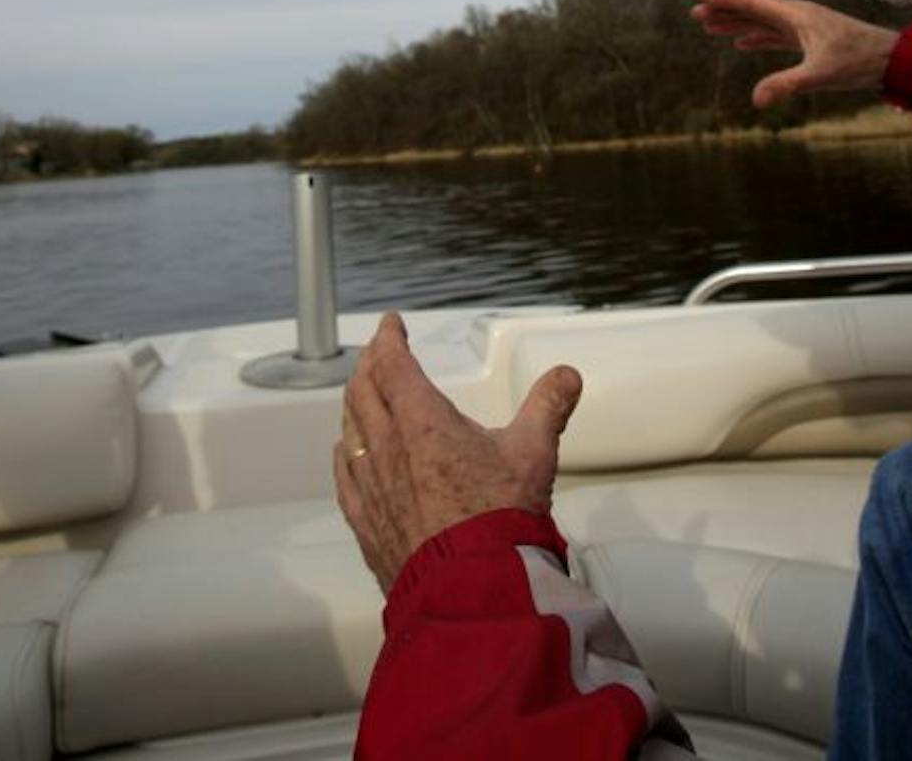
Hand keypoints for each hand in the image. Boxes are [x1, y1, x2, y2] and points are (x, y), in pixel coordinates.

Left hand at [335, 313, 582, 593]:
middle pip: (363, 391)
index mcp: (421, 419)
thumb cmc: (500, 517)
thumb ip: (548, 407)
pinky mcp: (366, 522)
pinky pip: (345, 476)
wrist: (471, 586)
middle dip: (369, 365)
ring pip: (350, 430)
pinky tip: (349, 453)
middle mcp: (386, 446)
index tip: (392, 325)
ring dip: (355, 405)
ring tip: (363, 395)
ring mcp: (370, 486)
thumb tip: (566, 376)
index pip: (392, 364)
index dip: (388, 338)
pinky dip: (347, 452)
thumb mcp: (534, 452)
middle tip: (379, 353)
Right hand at [691, 0, 898, 107]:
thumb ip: (787, 85)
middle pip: (754, 9)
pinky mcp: (811, 41)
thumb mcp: (820, 75)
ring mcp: (805, 27)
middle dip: (725, 11)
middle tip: (695, 14)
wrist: (890, 59)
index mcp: (797, 15)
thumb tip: (756, 100)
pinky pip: (776, 35)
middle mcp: (798, 16)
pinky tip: (743, 44)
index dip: (726, 0)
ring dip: (737, 24)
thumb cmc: (858, 62)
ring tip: (711, 28)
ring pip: (763, 22)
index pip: (753, 2)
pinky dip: (757, 37)